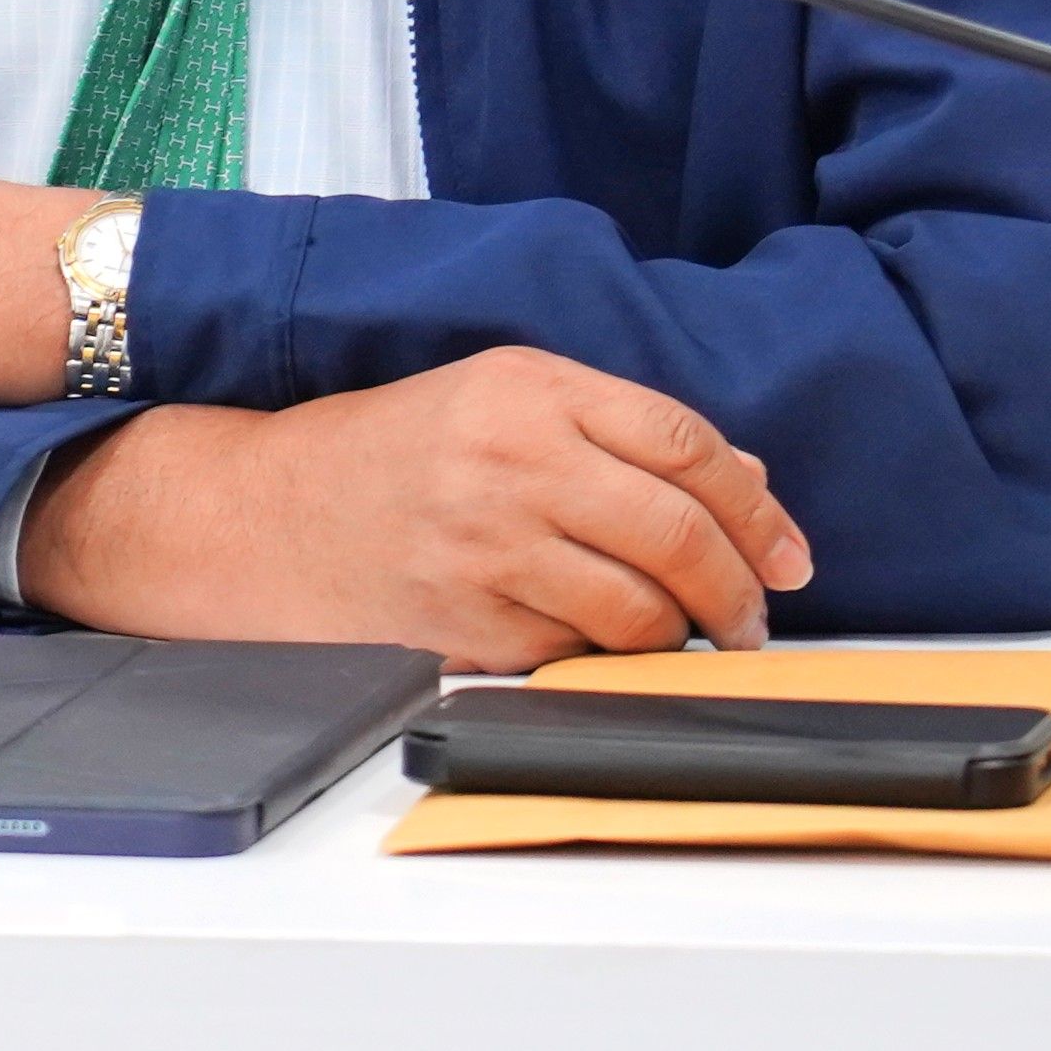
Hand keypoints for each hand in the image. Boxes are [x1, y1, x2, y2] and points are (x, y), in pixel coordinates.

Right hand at [15, 347, 813, 666]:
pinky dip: (607, 665)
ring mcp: (487, 547)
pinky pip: (573, 659)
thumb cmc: (389, 454)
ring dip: (683, 638)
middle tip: (755, 617)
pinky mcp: (464, 626)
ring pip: (636, 610)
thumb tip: (746, 482)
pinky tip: (610, 656)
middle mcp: (513, 458)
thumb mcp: (497, 400)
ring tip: (693, 642)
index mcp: (530, 385)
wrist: (261, 515)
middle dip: (739, 588)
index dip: (755, 506)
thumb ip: (617, 430)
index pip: (684, 441)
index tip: (789, 551)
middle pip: (676, 531)